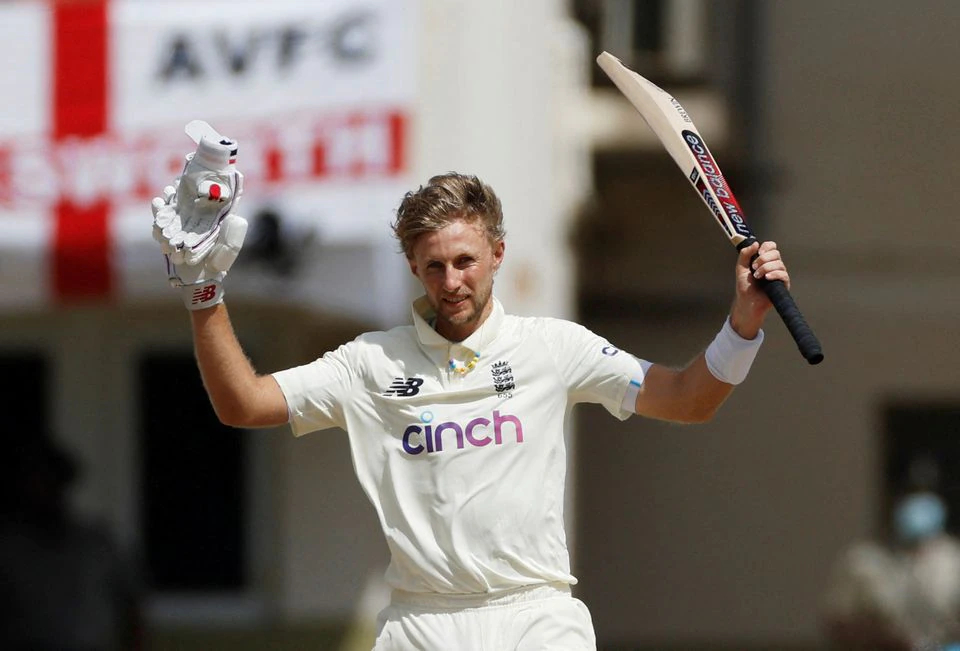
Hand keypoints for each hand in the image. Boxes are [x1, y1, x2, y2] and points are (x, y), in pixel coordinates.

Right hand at [152, 175, 246, 310]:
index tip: (197, 179)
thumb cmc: (218, 263)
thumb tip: (235, 217)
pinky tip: (157, 204)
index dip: (201, 189)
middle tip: (176, 184)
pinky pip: (162, 222)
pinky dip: (159, 214)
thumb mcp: (229, 248)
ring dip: (169, 200)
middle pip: (186, 203)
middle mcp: (196, 223)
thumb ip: (233, 234)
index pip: (206, 201)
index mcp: (211, 222)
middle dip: (181, 193)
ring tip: (166, 192)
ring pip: (174, 210)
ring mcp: (182, 229)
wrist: (201, 281)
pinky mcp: (171, 236)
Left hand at [729, 240, 789, 338]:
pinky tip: (766, 278)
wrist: (747, 302)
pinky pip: (783, 274)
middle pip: (776, 253)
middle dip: (763, 259)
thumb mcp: (741, 267)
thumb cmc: (745, 287)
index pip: (771, 246)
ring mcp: (779, 274)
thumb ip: (745, 254)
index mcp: (764, 260)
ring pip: (779, 263)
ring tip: (757, 276)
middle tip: (754, 268)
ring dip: (766, 268)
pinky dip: (774, 274)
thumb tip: (755, 243)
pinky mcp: (783, 284)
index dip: (766, 247)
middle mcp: (773, 265)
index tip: (759, 252)